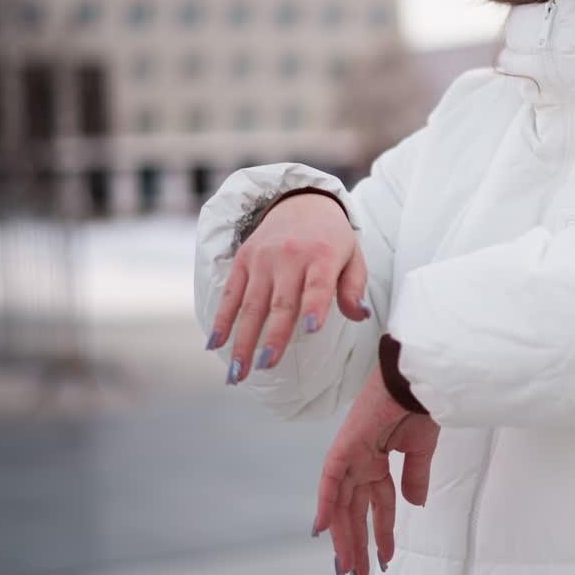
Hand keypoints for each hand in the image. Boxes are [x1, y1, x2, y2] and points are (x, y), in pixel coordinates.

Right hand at [208, 192, 367, 383]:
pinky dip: (222, 319)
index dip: (315, 307)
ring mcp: (263, 258)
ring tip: (238, 372)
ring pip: (251, 305)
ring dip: (243, 339)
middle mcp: (290, 256)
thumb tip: (360, 315)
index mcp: (322, 256)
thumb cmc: (332, 239)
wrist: (301, 202)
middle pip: (281, 303)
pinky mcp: (243, 260)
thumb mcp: (353, 256)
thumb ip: (354, 287)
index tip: (312, 331)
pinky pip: (230, 294)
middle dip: (272, 337)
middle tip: (265, 366)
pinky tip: (215, 344)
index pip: (318, 285)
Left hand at [314, 369, 438, 574]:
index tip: (384, 558)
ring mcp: (350, 455)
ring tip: (346, 567)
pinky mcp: (344, 447)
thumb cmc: (419, 405)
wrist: (417, 381)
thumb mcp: (421, 450)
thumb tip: (415, 505)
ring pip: (342, 504)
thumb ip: (415, 478)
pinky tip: (323, 530)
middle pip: (355, 511)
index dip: (380, 532)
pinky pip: (331, 481)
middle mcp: (360, 461)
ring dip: (344, 536)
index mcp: (377, 460)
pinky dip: (326, 505)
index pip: (376, 504)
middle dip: (357, 543)